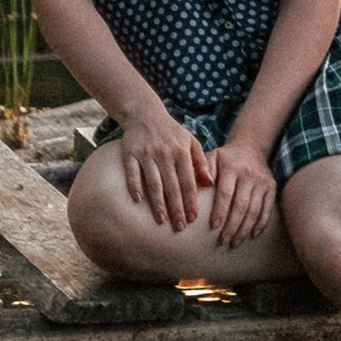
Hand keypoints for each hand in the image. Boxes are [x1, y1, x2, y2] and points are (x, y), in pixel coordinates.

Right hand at [117, 106, 211, 231]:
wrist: (145, 113)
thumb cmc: (171, 132)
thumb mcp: (191, 141)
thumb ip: (201, 162)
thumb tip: (211, 183)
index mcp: (182, 151)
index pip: (189, 181)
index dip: (191, 201)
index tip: (193, 218)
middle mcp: (165, 152)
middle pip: (172, 185)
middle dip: (176, 208)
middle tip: (179, 227)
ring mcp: (147, 153)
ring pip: (153, 182)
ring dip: (157, 203)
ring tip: (161, 220)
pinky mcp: (130, 152)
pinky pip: (132, 172)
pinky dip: (134, 186)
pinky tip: (137, 201)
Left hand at [204, 140, 275, 248]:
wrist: (250, 147)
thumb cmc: (224, 158)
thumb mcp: (211, 158)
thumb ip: (201, 172)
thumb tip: (194, 190)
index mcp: (231, 167)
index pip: (225, 193)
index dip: (220, 211)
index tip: (213, 227)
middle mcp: (249, 174)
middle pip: (241, 205)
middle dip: (232, 226)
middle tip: (223, 241)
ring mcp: (262, 181)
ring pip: (254, 210)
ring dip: (245, 229)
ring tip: (235, 243)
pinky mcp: (272, 187)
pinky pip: (267, 209)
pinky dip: (261, 224)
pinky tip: (252, 235)